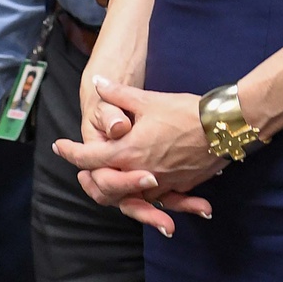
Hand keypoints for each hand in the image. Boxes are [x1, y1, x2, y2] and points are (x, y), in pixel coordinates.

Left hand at [56, 78, 222, 236]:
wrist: (223, 127)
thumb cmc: (184, 111)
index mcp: (128, 151)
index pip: (89, 158)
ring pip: (129, 196)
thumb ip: (118, 95)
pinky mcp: (178, 187)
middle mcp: (141, 173)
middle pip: (104, 186)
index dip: (70, 152)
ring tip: (105, 177)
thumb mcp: (147, 99)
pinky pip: (155, 199)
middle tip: (79, 168)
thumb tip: (98, 82)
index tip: (59, 146)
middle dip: (88, 177)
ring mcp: (161, 184)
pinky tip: (141, 188)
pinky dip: (144, 196)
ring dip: (114, 189)